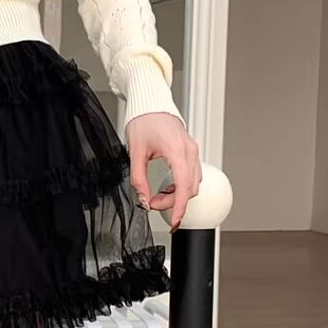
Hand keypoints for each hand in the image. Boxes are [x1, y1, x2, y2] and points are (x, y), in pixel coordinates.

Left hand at [125, 113, 201, 230]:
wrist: (151, 105)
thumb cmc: (143, 122)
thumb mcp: (135, 153)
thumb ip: (139, 180)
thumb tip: (144, 201)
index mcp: (176, 151)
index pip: (183, 187)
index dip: (179, 208)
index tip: (174, 222)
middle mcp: (189, 151)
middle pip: (189, 189)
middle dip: (172, 203)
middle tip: (152, 203)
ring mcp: (192, 151)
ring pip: (192, 184)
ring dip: (177, 196)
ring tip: (157, 196)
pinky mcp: (191, 152)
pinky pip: (191, 176)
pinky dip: (181, 187)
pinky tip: (167, 188)